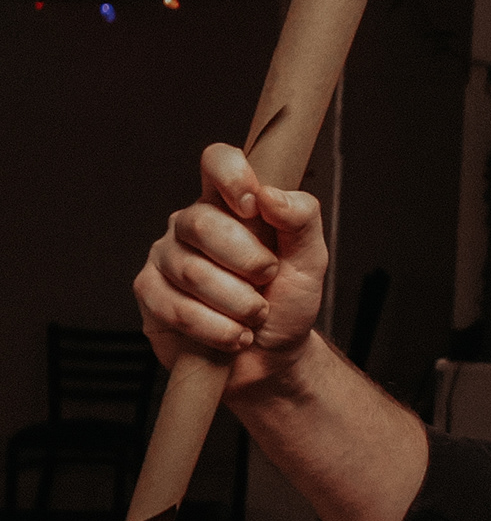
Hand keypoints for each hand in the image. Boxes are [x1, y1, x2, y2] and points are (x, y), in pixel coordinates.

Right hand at [137, 142, 331, 396]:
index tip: (252, 207)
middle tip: (269, 281)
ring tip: (256, 315)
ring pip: (192, 271)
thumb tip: (270, 195)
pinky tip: (235, 335)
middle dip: (247, 261)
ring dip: (238, 302)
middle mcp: (191, 223)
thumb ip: (301, 219)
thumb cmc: (288, 301)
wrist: (271, 358)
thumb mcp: (310, 260)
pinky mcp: (149, 293)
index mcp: (230, 203)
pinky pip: (176, 307)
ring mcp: (165, 256)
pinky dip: (215, 327)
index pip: (218, 161)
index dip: (231, 177)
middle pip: (203, 223)